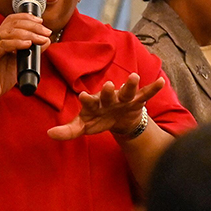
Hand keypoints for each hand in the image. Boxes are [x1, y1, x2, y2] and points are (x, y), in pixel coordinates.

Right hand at [0, 13, 51, 103]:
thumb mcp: (19, 62)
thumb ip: (30, 51)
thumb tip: (46, 40)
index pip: (12, 20)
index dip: (27, 18)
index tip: (41, 22)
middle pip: (13, 24)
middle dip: (32, 26)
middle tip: (45, 32)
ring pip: (10, 32)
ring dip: (29, 34)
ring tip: (41, 39)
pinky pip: (2, 45)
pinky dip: (16, 43)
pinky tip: (27, 44)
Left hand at [47, 73, 164, 140]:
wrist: (118, 120)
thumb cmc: (98, 120)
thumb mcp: (84, 127)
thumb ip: (68, 131)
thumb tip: (49, 133)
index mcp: (94, 104)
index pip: (89, 101)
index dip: (86, 99)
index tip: (82, 95)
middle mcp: (108, 98)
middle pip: (108, 94)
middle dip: (109, 91)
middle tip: (109, 85)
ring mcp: (123, 98)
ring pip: (127, 90)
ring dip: (130, 84)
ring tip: (134, 77)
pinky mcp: (137, 101)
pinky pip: (145, 94)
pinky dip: (153, 88)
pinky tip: (161, 82)